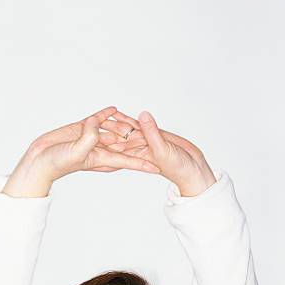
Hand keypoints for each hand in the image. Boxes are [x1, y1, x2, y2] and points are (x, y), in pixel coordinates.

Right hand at [21, 106, 158, 181]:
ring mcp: (91, 138)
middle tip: (155, 136)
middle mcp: (100, 148)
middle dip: (139, 141)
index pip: (128, 161)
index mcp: (102, 158)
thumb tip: (97, 124)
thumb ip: (89, 138)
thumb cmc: (56, 163)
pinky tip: (114, 109)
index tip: (158, 167)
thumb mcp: (76, 153)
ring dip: (122, 124)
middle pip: (125, 144)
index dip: (143, 163)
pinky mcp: (82, 129)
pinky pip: (98, 120)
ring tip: (131, 119)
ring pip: (113, 129)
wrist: (40, 159)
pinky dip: (106, 114)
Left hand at [99, 109, 215, 195]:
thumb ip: (151, 132)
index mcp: (136, 157)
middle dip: (104, 131)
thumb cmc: (180, 168)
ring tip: (99, 114)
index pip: (116, 147)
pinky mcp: (152, 138)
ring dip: (114, 124)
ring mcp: (144, 145)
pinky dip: (127, 120)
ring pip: (125, 133)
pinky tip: (117, 113)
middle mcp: (137, 151)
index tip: (92, 134)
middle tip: (90, 120)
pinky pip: (136, 127)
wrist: (194, 171)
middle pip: (117, 139)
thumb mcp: (163, 149)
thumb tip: (141, 116)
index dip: (104, 141)